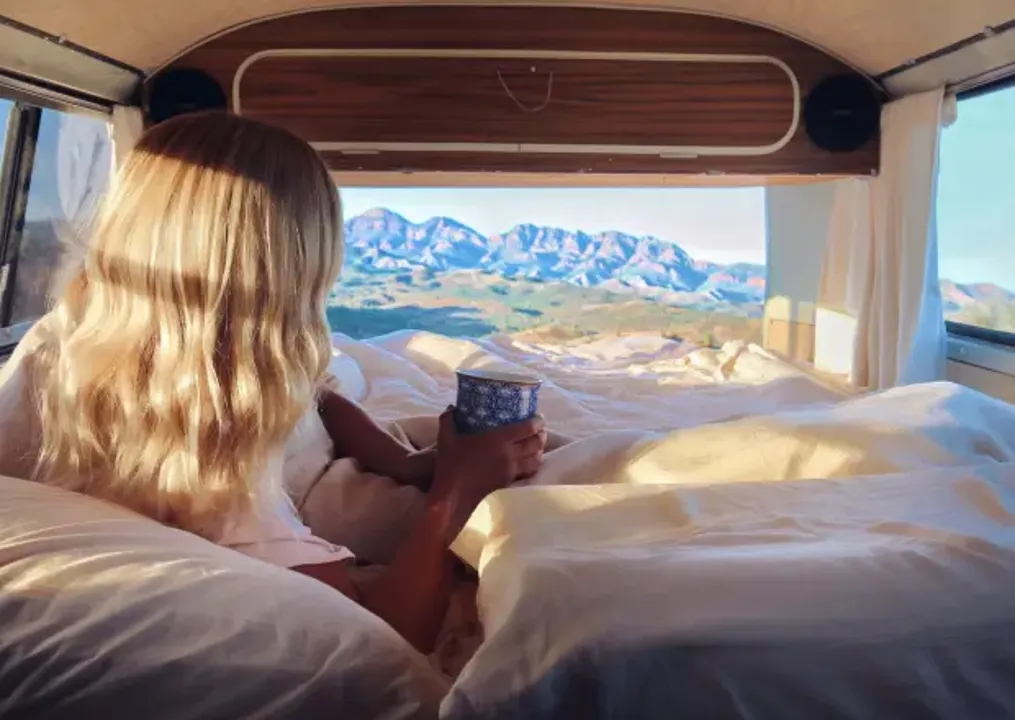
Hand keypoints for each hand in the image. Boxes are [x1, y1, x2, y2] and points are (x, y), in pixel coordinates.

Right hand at [429, 408, 545, 536]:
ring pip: (535, 460)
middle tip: (540, 429)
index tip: (539, 417)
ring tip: (538, 445)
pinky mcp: (508, 482)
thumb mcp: (447, 437)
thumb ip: (449, 419)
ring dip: (539, 451)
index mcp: (498, 439)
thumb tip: (452, 407)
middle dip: (541, 435)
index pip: (527, 428)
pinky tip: (529, 462)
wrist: (453, 494)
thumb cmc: (451, 463)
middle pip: (535, 443)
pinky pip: (527, 472)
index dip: (537, 422)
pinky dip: (532, 466)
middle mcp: (509, 454)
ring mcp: (511, 470)